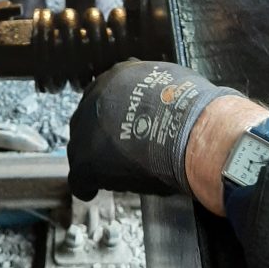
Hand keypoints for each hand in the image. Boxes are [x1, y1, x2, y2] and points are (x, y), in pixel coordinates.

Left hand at [67, 59, 240, 200]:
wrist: (187, 130)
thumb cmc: (189, 110)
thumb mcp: (171, 84)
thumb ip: (156, 92)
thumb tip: (165, 102)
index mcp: (118, 76)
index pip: (107, 96)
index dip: (114, 115)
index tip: (122, 126)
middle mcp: (96, 96)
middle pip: (88, 119)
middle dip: (99, 134)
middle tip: (115, 149)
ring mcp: (87, 128)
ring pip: (80, 145)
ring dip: (93, 157)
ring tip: (108, 171)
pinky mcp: (86, 160)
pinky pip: (79, 177)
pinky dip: (87, 185)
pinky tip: (92, 191)